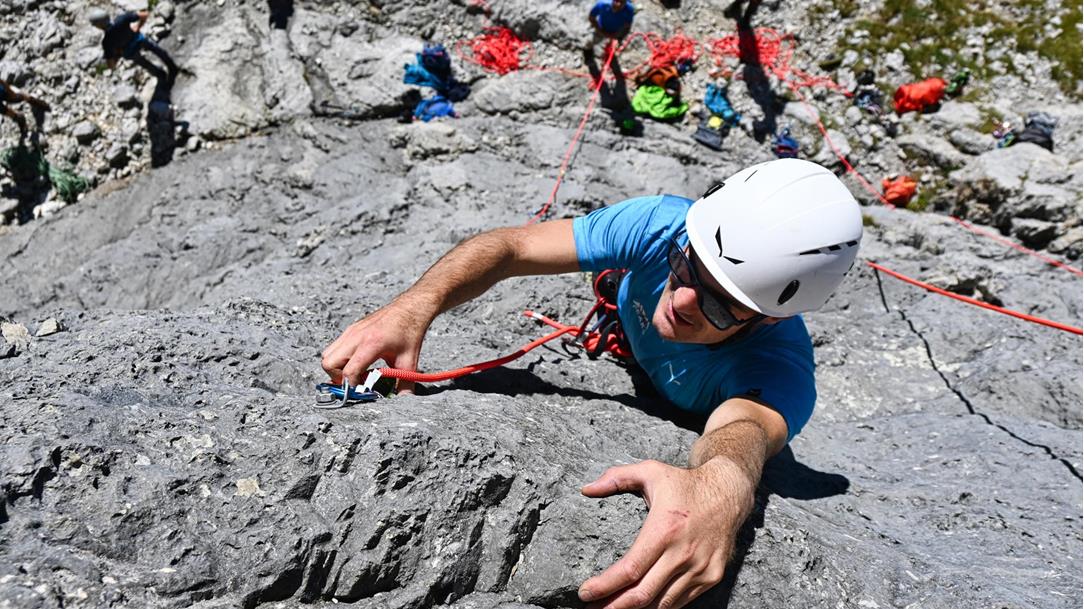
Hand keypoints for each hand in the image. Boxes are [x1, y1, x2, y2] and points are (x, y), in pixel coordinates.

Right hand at [320, 301, 429, 392]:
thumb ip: (406, 383)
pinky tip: (360, 361)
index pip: (349, 371)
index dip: (352, 386)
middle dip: (338, 377)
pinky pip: (335, 347)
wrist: (409, 308)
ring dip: (337, 367)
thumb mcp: (410, 360)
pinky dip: (341, 358)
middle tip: (355, 381)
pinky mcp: (351, 330)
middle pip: (328, 363)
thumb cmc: (409, 332)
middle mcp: (356, 336)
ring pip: (327, 354)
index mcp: (371, 344)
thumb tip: (405, 399)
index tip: (361, 391)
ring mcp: (351, 331)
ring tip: (358, 371)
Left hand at [578, 459, 755, 608]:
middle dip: (614, 606)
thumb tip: (586, 489)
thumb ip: (617, 477)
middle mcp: (682, 553)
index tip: (585, 592)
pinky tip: (641, 606)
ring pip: (661, 603)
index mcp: (664, 530)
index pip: (630, 569)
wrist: (729, 493)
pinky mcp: (711, 576)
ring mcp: (699, 568)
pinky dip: (658, 606)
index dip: (605, 585)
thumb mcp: (651, 471)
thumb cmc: (685, 484)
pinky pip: (680, 601)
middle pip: (643, 594)